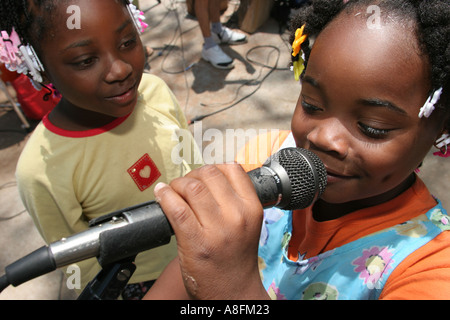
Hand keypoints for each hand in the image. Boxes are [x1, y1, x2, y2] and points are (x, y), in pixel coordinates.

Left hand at [154, 164, 268, 299]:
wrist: (233, 291)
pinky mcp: (195, 241)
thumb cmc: (236, 257)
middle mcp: (237, 216)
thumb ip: (234, 200)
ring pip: (192, 187)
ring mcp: (217, 229)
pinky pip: (176, 208)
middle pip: (209, 174)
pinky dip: (165, 197)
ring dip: (177, 185)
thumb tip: (207, 177)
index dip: (213, 168)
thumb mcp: (247, 224)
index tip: (203, 176)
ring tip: (174, 192)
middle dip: (192, 175)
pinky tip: (162, 195)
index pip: (233, 169)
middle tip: (185, 185)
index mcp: (252, 208)